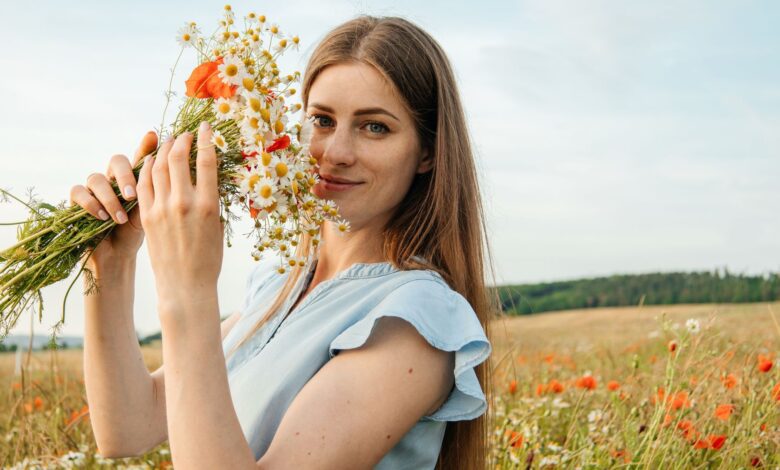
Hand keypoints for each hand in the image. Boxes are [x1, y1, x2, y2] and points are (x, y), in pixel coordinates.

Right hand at [70, 131, 157, 273]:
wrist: (119, 256)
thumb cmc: (140, 233)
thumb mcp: (156, 212)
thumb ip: (165, 193)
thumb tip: (189, 179)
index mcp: (136, 178)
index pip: (141, 157)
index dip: (146, 145)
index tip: (155, 137)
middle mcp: (114, 178)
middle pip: (116, 160)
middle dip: (124, 176)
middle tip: (133, 196)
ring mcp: (95, 188)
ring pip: (96, 177)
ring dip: (109, 197)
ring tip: (120, 218)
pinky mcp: (77, 201)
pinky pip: (78, 191)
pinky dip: (90, 204)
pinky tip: (103, 218)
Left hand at [136, 122, 223, 308]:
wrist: (185, 285)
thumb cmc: (208, 258)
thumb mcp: (218, 225)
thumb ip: (211, 198)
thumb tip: (206, 174)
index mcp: (207, 205)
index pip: (205, 161)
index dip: (205, 138)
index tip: (205, 127)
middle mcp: (183, 203)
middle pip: (177, 158)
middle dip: (181, 139)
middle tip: (185, 133)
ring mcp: (161, 209)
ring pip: (157, 167)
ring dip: (163, 150)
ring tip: (169, 142)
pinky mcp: (147, 216)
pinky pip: (144, 184)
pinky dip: (147, 168)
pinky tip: (152, 161)